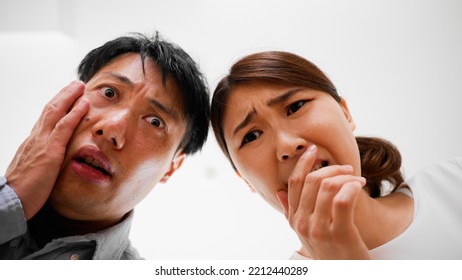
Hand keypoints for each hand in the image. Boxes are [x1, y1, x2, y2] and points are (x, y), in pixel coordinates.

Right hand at [5, 81, 88, 219]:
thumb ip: (40, 163)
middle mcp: (35, 139)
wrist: (10, 203)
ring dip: (70, 97)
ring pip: (56, 112)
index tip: (65, 97)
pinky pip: (64, 127)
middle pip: (50, 110)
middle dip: (63, 95)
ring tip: (80, 85)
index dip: (56, 106)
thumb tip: (47, 162)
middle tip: (75, 84)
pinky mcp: (50, 152)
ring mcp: (42, 143)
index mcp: (32, 143)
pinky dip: (75, 113)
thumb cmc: (22, 192)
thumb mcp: (32, 172)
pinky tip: (84, 104)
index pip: (44, 119)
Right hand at [277, 145, 370, 258]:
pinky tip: (359, 187)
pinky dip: (352, 187)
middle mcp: (302, 224)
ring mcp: (318, 230)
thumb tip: (279, 193)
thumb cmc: (330, 252)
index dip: (303, 162)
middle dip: (331, 168)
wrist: (345, 274)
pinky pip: (343, 199)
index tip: (313, 149)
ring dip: (346, 177)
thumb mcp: (305, 233)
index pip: (293, 183)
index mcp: (294, 220)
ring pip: (327, 186)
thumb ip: (291, 212)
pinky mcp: (339, 234)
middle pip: (312, 181)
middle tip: (347, 168)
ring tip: (358, 180)